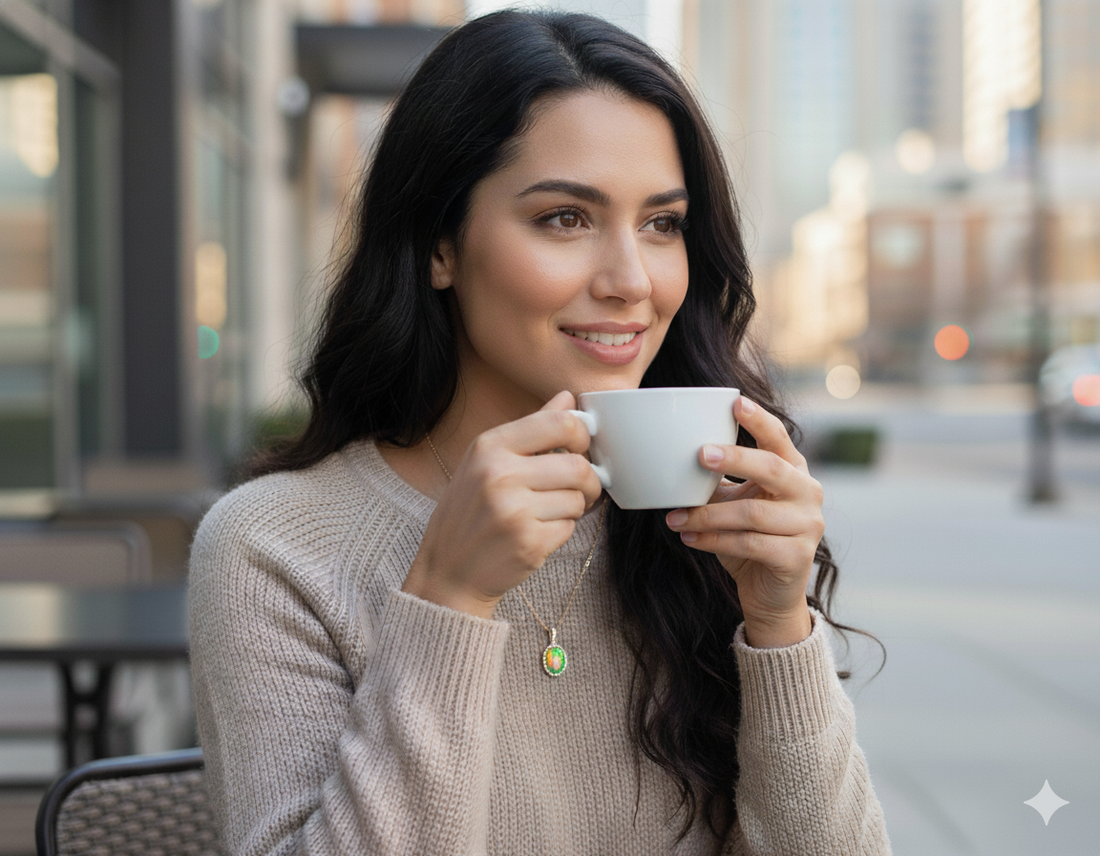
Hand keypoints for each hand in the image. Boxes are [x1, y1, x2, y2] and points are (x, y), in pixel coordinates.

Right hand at [402, 391, 603, 618]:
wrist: (448, 570)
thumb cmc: (471, 510)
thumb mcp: (488, 460)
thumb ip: (531, 428)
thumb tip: (568, 398)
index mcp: (490, 446)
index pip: (559, 423)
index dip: (582, 435)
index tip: (579, 449)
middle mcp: (499, 475)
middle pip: (578, 465)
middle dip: (588, 480)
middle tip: (580, 489)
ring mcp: (513, 512)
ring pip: (578, 499)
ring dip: (574, 508)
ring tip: (549, 512)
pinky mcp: (528, 544)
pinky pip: (570, 528)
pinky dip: (562, 530)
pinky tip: (538, 532)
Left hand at [664, 397, 822, 646]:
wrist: (768, 593)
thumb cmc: (747, 539)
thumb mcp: (732, 503)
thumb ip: (716, 480)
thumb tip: (667, 454)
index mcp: (793, 471)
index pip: (779, 439)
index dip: (759, 420)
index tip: (735, 402)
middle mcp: (808, 493)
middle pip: (771, 468)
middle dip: (734, 459)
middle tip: (698, 454)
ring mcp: (808, 526)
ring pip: (752, 513)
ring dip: (707, 515)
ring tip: (674, 518)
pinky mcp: (797, 557)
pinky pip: (750, 543)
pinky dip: (713, 540)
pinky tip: (689, 538)